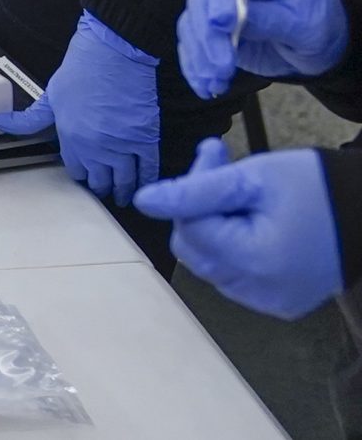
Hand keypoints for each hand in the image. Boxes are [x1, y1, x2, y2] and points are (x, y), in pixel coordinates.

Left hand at [0, 12, 161, 205]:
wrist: (113, 53)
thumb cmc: (83, 69)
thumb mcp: (49, 96)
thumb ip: (27, 119)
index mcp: (70, 137)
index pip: (75, 170)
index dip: (80, 173)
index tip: (84, 174)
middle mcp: (96, 146)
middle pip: (100, 180)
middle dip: (100, 185)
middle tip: (103, 187)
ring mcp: (123, 145)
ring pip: (124, 181)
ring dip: (122, 189)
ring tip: (121, 194)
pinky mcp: (146, 138)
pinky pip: (147, 169)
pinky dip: (145, 180)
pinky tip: (143, 184)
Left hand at [136, 141, 345, 320]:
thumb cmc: (315, 187)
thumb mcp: (252, 177)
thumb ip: (194, 191)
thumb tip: (144, 201)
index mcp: (255, 261)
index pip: (189, 226)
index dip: (192, 189)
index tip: (214, 154)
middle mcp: (260, 292)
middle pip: (193, 248)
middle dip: (199, 207)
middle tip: (222, 167)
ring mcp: (270, 303)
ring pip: (209, 263)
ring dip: (214, 227)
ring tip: (242, 195)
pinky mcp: (280, 304)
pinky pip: (234, 277)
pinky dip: (234, 250)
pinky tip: (254, 224)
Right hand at [177, 0, 349, 98]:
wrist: (320, 44)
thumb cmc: (319, 22)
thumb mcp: (307, 23)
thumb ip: (274, 21)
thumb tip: (236, 24)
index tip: (222, 24)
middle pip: (201, 2)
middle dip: (208, 37)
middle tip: (223, 67)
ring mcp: (217, 10)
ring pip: (192, 27)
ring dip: (200, 57)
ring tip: (216, 83)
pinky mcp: (213, 36)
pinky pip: (193, 48)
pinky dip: (195, 68)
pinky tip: (205, 88)